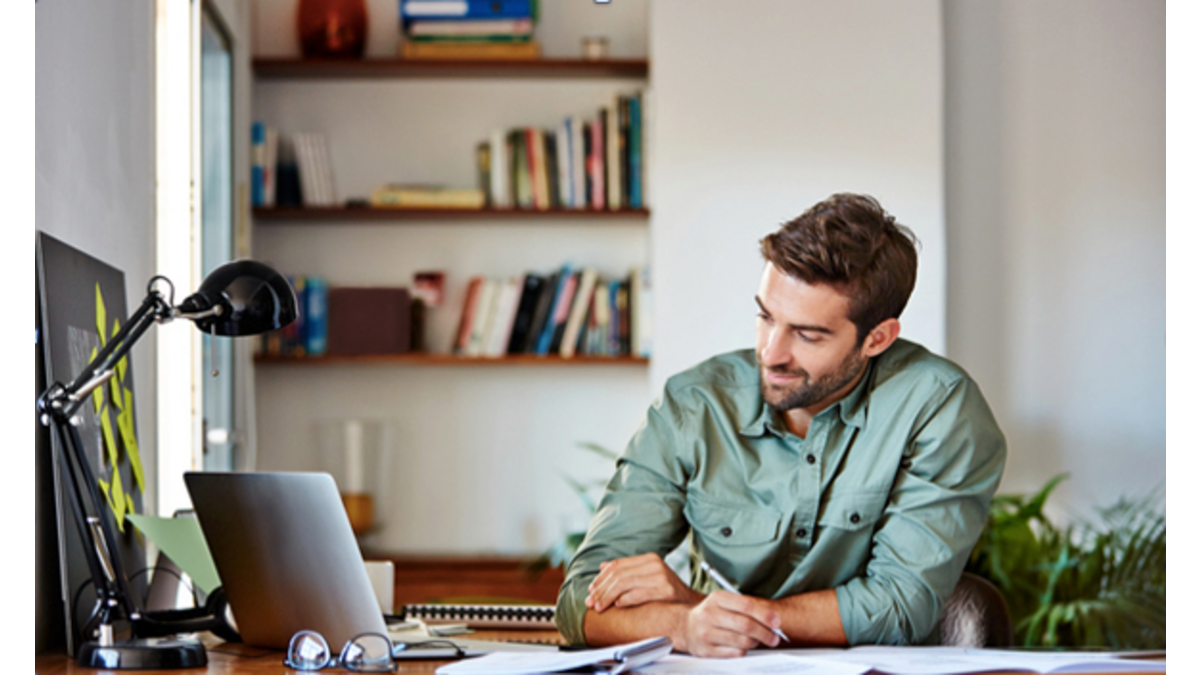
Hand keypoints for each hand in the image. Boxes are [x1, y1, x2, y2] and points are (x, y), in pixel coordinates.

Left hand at [585, 553, 702, 612]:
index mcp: (649, 558)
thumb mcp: (647, 577)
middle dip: (601, 590)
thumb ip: (627, 571)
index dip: (601, 578)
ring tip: (599, 607)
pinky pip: (638, 594)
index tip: (590, 590)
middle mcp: (654, 564)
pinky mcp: (666, 590)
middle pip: (619, 575)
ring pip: (624, 584)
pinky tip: (617, 605)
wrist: (692, 604)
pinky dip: (625, 600)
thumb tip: (603, 566)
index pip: (617, 565)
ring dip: (608, 597)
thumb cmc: (667, 593)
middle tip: (590, 602)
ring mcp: (661, 576)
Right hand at [679, 591, 781, 657]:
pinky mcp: (706, 650)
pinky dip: (745, 651)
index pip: (746, 605)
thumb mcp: (724, 602)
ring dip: (756, 643)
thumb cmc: (712, 613)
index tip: (777, 622)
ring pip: (742, 641)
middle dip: (765, 633)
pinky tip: (745, 646)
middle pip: (745, 625)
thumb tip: (773, 619)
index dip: (765, 614)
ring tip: (760, 641)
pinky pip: (734, 653)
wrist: (684, 626)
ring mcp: (706, 633)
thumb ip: (746, 607)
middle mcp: (710, 614)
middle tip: (775, 637)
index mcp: (717, 598)